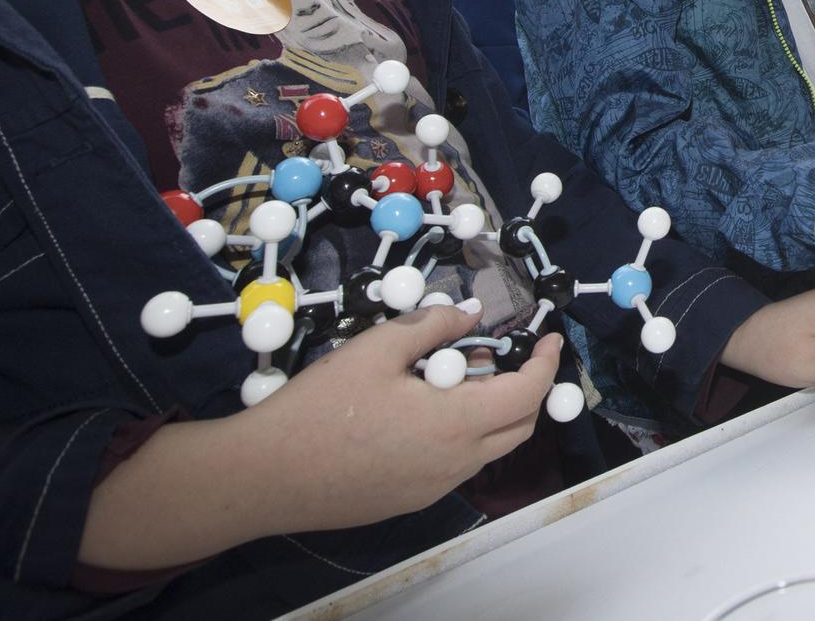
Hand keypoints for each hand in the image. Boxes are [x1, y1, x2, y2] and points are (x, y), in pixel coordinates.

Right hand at [241, 305, 561, 531]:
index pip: (526, 394)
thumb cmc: (318, 410)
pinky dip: (461, 434)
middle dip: (525, 387)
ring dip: (489, 411)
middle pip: (518, 427)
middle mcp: (454, 465)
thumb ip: (431, 326)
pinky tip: (423, 408)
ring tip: (454, 374)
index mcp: (455, 426)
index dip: (546, 363)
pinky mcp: (408, 499)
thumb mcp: (376, 349)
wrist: (263, 475)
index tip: (550, 338)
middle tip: (501, 353)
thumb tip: (469, 314)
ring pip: (487, 449)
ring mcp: (432, 489)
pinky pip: (455, 465)